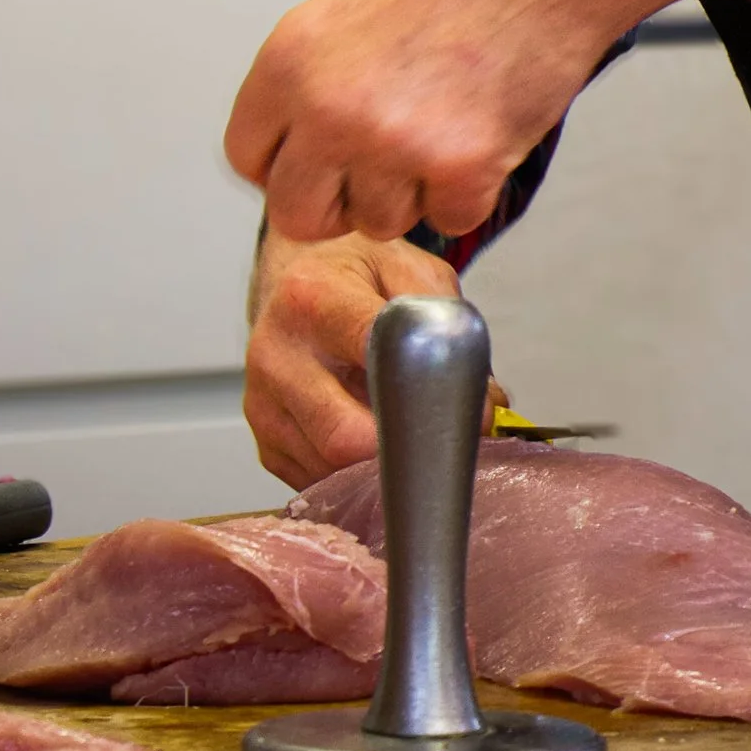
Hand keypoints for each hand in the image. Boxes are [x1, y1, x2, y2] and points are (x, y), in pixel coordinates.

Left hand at [224, 0, 704, 245]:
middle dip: (335, 200)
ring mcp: (394, 145)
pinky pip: (447, 219)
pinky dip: (466, 190)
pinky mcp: (460, 169)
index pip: (248, 158)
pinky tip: (480, 132)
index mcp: (288, 60)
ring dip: (407, 193)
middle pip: (297, 215)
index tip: (316, 156)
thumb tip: (293, 130)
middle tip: (374, 169)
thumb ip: (309, 71)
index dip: (287, 160)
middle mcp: (330, 109)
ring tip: (440, 127)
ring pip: (377, 223)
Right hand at [243, 227, 494, 487]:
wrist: (291, 279)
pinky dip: (357, 472)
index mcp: (311, 299)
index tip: (468, 412)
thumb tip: (487, 402)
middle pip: (346, 437)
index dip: (428, 393)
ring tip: (405, 428)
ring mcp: (263, 406)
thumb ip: (449, 325)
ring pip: (335, 470)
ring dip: (384, 465)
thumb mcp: (408, 269)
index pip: (371, 358)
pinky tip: (372, 437)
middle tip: (442, 436)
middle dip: (405, 447)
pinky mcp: (266, 444)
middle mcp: (276, 354)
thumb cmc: (352, 275)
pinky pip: (322, 482)